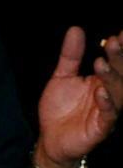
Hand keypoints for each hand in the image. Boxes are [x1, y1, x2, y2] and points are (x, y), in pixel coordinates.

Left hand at [37, 28, 122, 167]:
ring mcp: (107, 111)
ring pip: (117, 93)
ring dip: (112, 78)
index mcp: (102, 80)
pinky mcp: (101, 128)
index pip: (115, 61)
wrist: (50, 139)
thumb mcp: (62, 77)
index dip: (119, 48)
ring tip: (101, 63)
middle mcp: (109, 94)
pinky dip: (106, 103)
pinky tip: (101, 92)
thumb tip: (76, 29)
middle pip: (120, 74)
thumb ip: (70, 56)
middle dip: (118, 58)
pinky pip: (109, 115)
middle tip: (113, 41)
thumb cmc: (60, 108)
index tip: (119, 32)